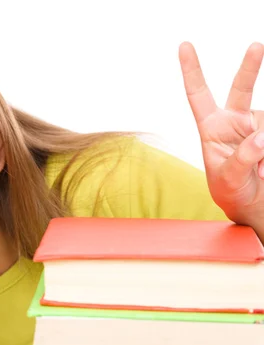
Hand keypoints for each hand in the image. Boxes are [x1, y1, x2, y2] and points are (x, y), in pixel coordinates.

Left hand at [179, 42, 263, 226]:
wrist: (252, 203)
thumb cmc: (230, 191)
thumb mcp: (228, 179)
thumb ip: (242, 158)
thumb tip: (261, 137)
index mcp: (211, 128)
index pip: (198, 94)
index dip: (191, 70)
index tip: (184, 45)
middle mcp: (233, 121)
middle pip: (241, 88)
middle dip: (249, 67)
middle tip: (255, 46)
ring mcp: (255, 125)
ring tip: (261, 173)